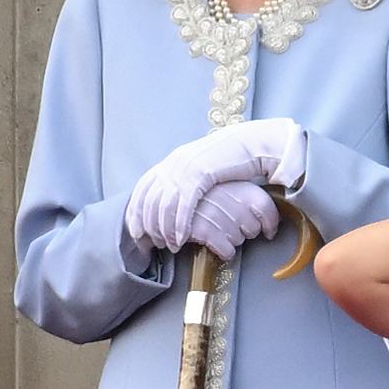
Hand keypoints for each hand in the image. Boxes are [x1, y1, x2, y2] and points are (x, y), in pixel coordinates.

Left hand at [127, 119, 306, 251]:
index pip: (143, 188)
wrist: (253, 143)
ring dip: (164, 229)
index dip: (136, 212)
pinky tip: (181, 238)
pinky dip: (179, 224)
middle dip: (148, 226)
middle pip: (149, 200)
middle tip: (153, 243)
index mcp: (173, 160)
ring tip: (170, 245)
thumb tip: (177, 197)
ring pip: (164, 205)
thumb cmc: (232, 157)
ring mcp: (185, 168)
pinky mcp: (200, 175)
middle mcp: (174, 163)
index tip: (136, 231)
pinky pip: (183, 205)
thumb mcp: (203, 166)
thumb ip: (187, 178)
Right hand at [183, 181, 280, 260]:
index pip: (267, 208)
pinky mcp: (202, 229)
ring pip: (239, 240)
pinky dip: (224, 251)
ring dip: (232, 241)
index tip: (269, 231)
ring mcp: (216, 213)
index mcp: (241, 186)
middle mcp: (230, 199)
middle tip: (232, 227)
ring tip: (219, 230)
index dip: (271, 224)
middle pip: (253, 229)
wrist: (169, 199)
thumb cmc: (204, 197)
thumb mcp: (229, 188)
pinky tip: (216, 244)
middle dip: (246, 233)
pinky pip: (227, 250)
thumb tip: (272, 220)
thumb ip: (249, 198)